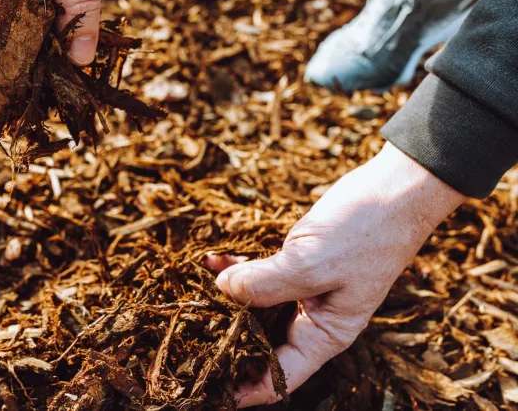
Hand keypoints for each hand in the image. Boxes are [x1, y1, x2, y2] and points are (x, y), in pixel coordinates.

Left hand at [206, 143, 464, 406]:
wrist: (394, 189)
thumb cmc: (366, 232)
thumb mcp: (312, 262)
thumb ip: (264, 283)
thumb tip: (222, 290)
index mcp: (324, 335)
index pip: (278, 378)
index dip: (243, 390)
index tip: (206, 391)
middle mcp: (311, 319)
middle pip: (260, 345)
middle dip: (225, 342)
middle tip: (184, 338)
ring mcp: (302, 291)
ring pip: (254, 308)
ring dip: (224, 300)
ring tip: (189, 294)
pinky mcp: (294, 264)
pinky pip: (258, 275)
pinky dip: (235, 268)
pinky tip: (212, 258)